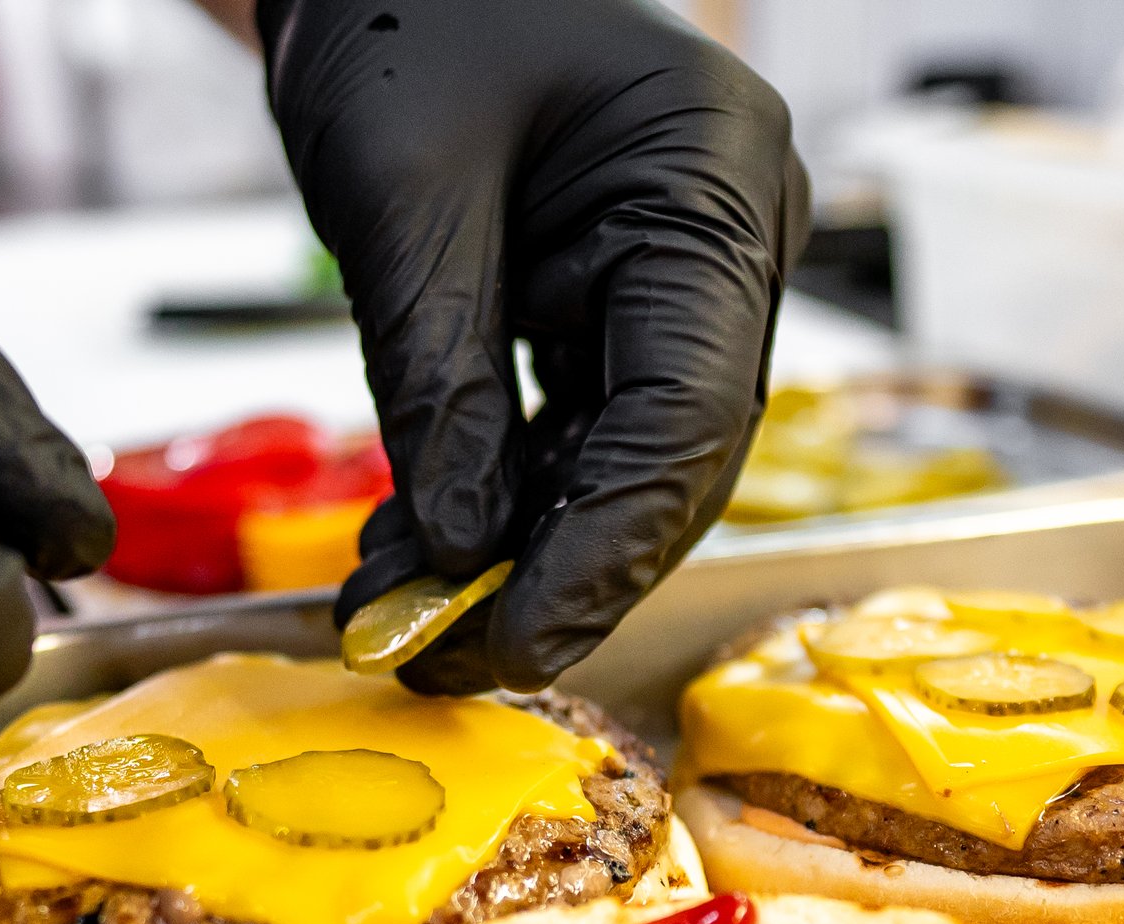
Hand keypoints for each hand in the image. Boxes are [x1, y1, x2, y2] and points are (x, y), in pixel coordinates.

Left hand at [263, 0, 808, 693]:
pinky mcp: (611, 307)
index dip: (604, 553)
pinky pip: (572, 430)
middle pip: (669, 462)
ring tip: (397, 618)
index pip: (690, 417)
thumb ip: (437, 378)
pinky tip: (418, 556)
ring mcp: (674, 279)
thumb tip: (463, 551)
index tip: (511, 642)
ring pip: (619, 464)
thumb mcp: (402, 196)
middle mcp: (726, 243)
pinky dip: (497, 499)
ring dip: (515, 553)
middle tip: (441, 659)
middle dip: (557, 574)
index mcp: (717, 185)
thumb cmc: (404, 13)